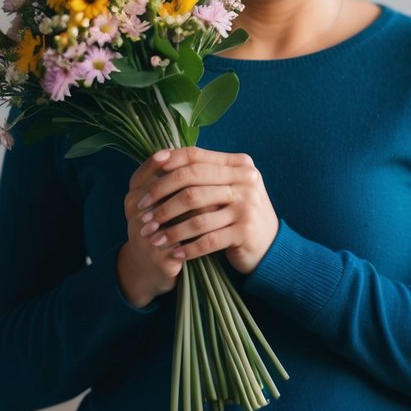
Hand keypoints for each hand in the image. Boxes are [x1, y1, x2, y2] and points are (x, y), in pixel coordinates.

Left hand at [116, 147, 278, 307]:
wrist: (269, 244)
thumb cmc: (238, 212)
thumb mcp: (227, 187)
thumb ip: (203, 174)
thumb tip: (159, 160)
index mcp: (239, 164)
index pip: (195, 157)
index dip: (167, 165)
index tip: (144, 180)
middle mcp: (246, 180)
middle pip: (192, 183)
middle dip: (161, 198)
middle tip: (141, 212)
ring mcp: (248, 206)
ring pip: (197, 215)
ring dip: (170, 228)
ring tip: (152, 237)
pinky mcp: (246, 231)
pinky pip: (209, 240)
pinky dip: (188, 249)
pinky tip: (174, 254)